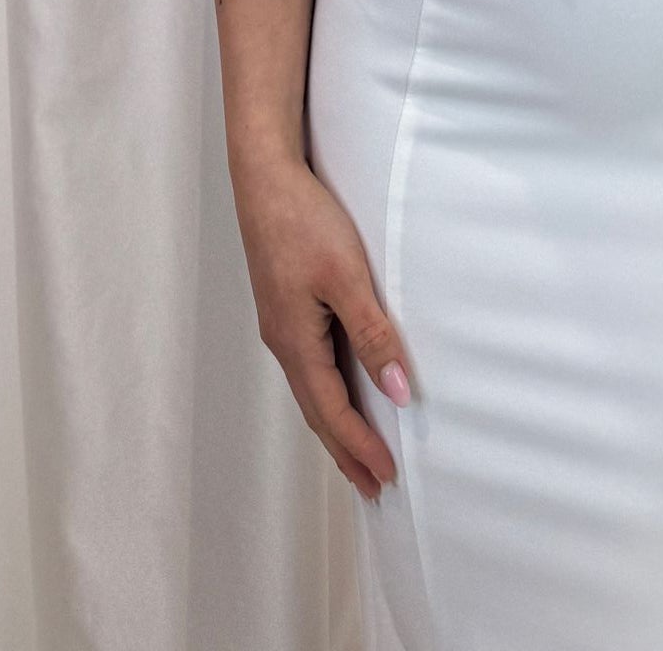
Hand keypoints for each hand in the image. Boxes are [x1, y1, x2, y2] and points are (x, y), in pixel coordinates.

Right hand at [229, 148, 413, 500]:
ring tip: (358, 450)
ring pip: (311, 388)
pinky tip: (341, 387)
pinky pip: (309, 363)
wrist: (265, 177)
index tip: (385, 478)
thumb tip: (397, 391)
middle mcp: (283, 341)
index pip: (332, 412)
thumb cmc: (303, 221)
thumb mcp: (347, 277)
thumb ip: (372, 334)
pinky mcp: (285, 304)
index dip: (360, 446)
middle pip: (317, 410)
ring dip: (336, 423)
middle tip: (372, 486)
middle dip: (345, 450)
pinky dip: (328, 390)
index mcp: (296, 342)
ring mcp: (281, 323)